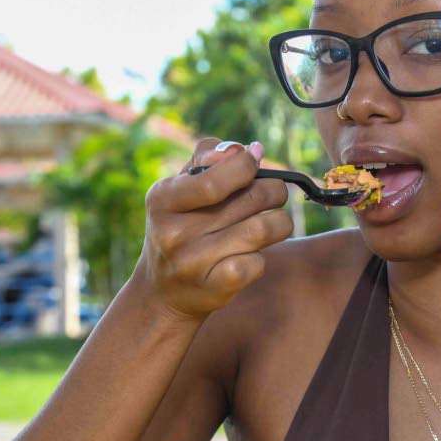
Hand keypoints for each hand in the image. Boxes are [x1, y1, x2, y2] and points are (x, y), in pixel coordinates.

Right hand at [130, 138, 291, 321]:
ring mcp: (193, 262)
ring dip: (278, 224)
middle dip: (274, 191)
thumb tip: (250, 149)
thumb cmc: (181, 226)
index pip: (216, 178)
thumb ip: (208, 158)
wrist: (162, 290)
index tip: (255, 163)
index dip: (247, 165)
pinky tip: (251, 256)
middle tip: (272, 195)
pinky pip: (258, 263)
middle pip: (252, 198)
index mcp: (163, 198)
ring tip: (271, 224)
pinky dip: (262, 258)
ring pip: (263, 229)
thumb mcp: (179, 188)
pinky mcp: (214, 287)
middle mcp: (173, 231)